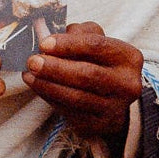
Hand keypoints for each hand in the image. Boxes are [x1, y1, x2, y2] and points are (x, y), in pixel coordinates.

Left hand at [21, 22, 142, 138]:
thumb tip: (47, 33)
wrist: (113, 99)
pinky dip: (50, 98)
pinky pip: (70, 112)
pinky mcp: (100, 124)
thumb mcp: (96, 41)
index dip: (68, 44)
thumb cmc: (99, 62)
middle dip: (55, 67)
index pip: (97, 46)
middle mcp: (127, 84)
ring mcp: (115, 108)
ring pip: (77, 97)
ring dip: (47, 85)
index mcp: (129, 58)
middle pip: (88, 74)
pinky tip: (38, 87)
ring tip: (29, 74)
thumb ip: (77, 33)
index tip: (44, 43)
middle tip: (32, 61)